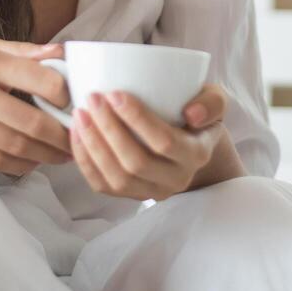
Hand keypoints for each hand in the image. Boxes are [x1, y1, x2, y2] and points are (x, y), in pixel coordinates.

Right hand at [0, 36, 73, 176]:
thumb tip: (63, 52)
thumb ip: (22, 51)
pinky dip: (17, 165)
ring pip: (14, 145)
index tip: (75, 102)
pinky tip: (31, 163)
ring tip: (61, 156)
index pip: (38, 78)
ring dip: (44, 155)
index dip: (64, 94)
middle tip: (78, 140)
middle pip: (30, 121)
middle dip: (61, 136)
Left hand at [69, 82, 228, 200]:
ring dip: (93, 146)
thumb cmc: (197, 115)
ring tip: (79, 114)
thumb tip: (191, 113)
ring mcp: (152, 192)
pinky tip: (77, 134)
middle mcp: (176, 179)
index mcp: (196, 154)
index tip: (115, 94)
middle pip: (135, 163)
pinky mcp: (131, 197)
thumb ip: (211, 101)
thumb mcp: (214, 100)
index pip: (164, 142)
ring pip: (116, 179)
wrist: (192, 146)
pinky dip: (85, 161)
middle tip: (92, 98)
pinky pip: (102, 186)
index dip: (137, 119)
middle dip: (109, 130)